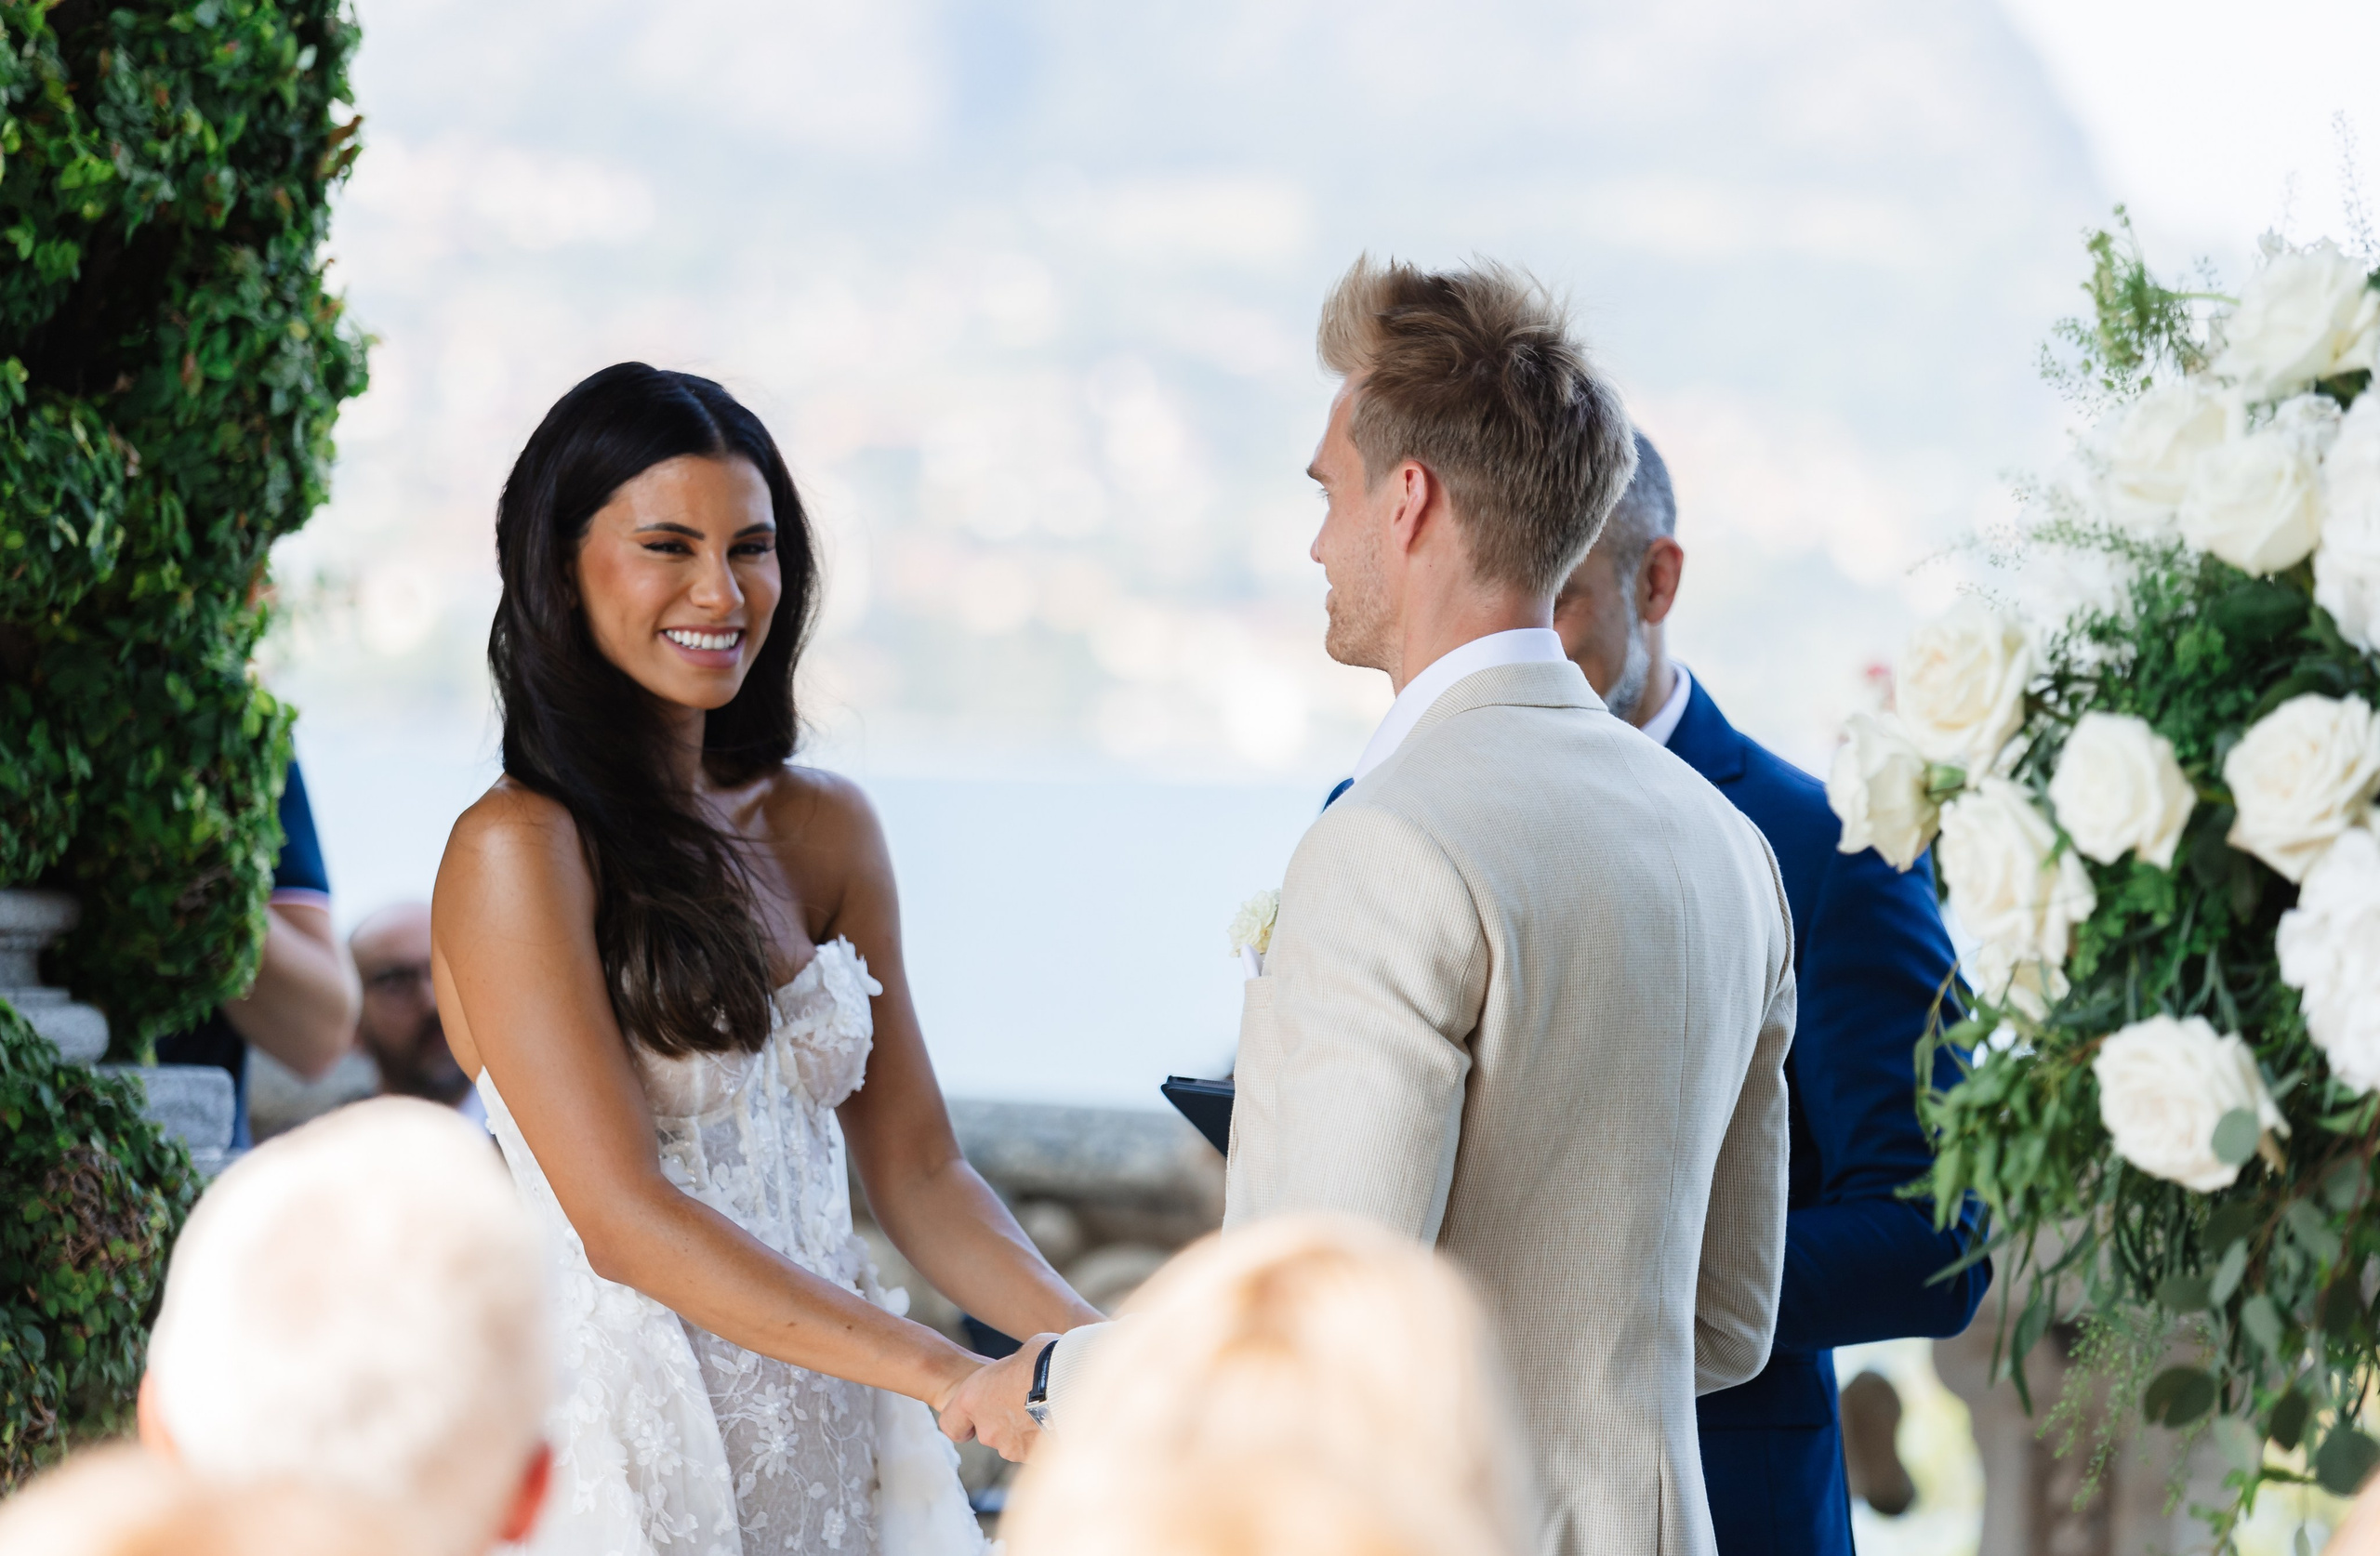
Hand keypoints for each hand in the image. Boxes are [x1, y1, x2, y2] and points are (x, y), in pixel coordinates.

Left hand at [936, 1332, 1057, 1461]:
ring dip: (1026, 1431)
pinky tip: (1061, 1422)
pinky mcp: (1033, 1459)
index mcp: (972, 1398)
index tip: (976, 1418)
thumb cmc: (1044, 1360)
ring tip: (1049, 1410)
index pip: (951, 1424)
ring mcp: (1010, 1447)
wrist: (1071, 1382)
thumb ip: (1013, 1372)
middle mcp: (987, 1428)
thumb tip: (1027, 1372)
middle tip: (1029, 1402)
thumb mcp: (1022, 1355)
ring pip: (1014, 1443)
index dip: (963, 1422)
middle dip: (1006, 1421)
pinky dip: (1044, 1442)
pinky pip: (1035, 1452)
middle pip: (989, 1432)